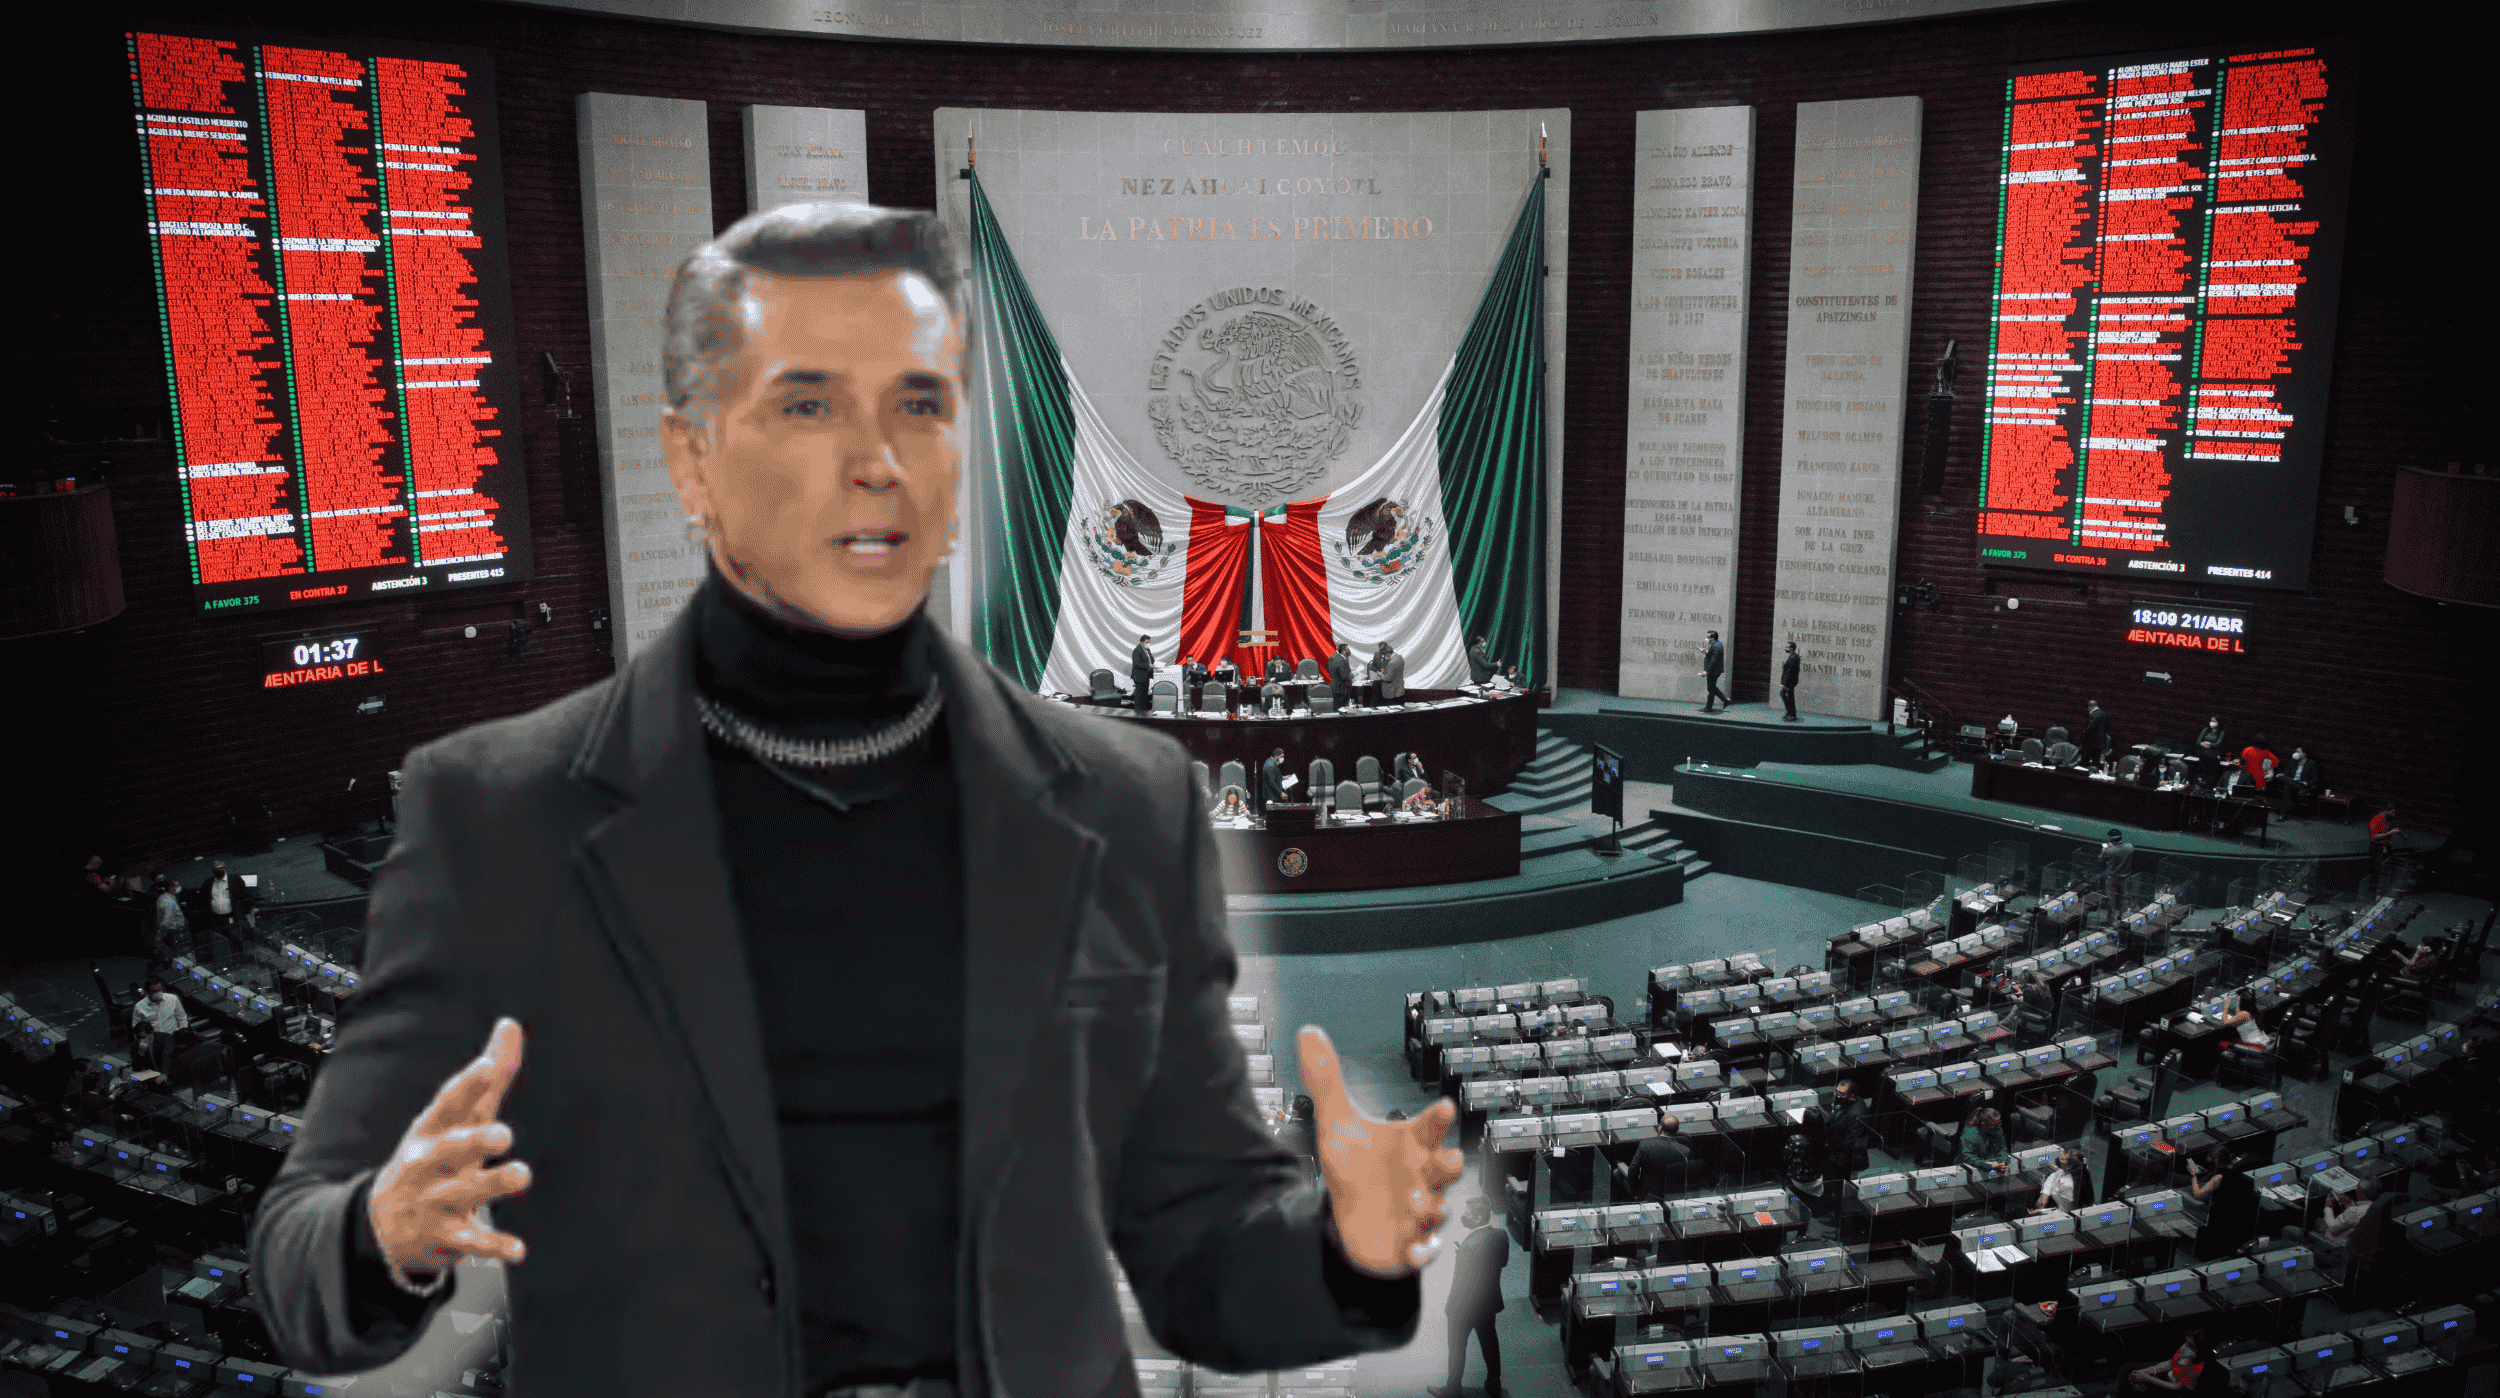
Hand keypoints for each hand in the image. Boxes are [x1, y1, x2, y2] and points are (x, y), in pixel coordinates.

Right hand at [369, 1018, 530, 1276]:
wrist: (383, 1226)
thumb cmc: (433, 1158)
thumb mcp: (453, 1119)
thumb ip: (487, 1077)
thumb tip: (510, 1025)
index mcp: (431, 1131)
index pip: (447, 1105)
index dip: (466, 1086)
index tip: (487, 1066)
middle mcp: (429, 1166)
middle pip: (450, 1150)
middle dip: (473, 1141)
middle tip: (503, 1134)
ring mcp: (434, 1202)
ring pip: (463, 1195)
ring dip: (491, 1186)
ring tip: (521, 1174)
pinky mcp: (445, 1237)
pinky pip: (470, 1243)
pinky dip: (493, 1247)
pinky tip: (518, 1251)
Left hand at [1296, 1026, 1463, 1277]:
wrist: (1349, 1215)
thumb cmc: (1356, 1165)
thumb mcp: (1337, 1124)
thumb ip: (1327, 1080)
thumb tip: (1307, 1034)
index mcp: (1411, 1144)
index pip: (1430, 1126)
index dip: (1438, 1118)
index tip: (1444, 1106)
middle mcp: (1422, 1175)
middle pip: (1445, 1167)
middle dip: (1449, 1164)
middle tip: (1445, 1159)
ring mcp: (1420, 1210)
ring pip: (1436, 1207)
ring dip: (1430, 1206)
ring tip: (1415, 1201)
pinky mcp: (1410, 1241)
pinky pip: (1422, 1247)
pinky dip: (1421, 1249)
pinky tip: (1415, 1248)